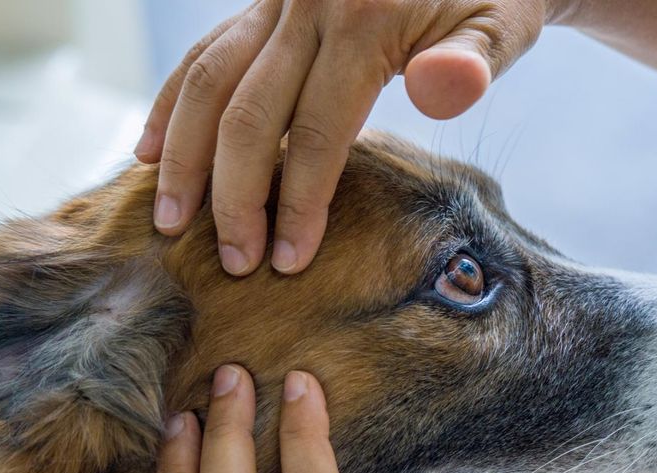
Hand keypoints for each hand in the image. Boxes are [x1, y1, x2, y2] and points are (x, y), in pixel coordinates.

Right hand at [136, 0, 560, 275]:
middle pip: (249, 112)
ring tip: (169, 218)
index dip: (299, 201)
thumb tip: (445, 88)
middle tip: (232, 262)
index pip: (318, 130)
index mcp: (366, 16)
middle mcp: (307, 3)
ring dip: (184, 154)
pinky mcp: (264, 3)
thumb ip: (476, 58)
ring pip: (208, 79)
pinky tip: (151, 150)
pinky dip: (173, 102)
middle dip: (234, 195)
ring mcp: (276, 0)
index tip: (287, 262)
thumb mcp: (505, 22)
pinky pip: (206, 53)